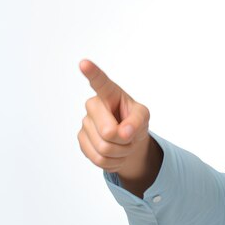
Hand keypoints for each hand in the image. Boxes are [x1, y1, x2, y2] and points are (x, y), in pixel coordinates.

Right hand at [77, 59, 150, 173]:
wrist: (128, 140)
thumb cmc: (134, 121)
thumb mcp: (143, 116)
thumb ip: (137, 121)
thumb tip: (124, 132)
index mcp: (110, 94)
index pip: (100, 82)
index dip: (92, 73)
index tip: (84, 63)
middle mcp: (93, 106)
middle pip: (108, 132)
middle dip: (125, 140)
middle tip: (129, 136)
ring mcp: (85, 123)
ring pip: (104, 148)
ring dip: (121, 152)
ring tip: (124, 144)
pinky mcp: (82, 140)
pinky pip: (99, 159)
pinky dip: (114, 161)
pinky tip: (115, 152)